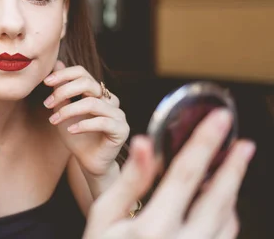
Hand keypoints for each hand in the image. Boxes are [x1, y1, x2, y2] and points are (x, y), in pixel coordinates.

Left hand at [44, 61, 128, 175]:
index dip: (64, 75)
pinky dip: (83, 124)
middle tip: (47, 103)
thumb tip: (57, 63)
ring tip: (54, 119)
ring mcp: (117, 114)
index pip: (82, 73)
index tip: (45, 82)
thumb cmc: (76, 136)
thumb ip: (62, 89)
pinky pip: (102, 122)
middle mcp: (109, 100)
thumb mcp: (64, 110)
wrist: (88, 162)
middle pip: (88, 83)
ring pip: (92, 103)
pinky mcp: (121, 129)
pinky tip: (70, 130)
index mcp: (97, 92)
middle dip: (63, 91)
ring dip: (69, 110)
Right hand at [83, 109, 254, 238]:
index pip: (185, 174)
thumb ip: (129, 181)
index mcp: (152, 228)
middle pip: (218, 198)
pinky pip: (225, 237)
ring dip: (231, 191)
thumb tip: (147, 144)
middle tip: (244, 143)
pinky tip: (218, 202)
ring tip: (230, 168)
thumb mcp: (103, 216)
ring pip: (227, 219)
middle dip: (234, 166)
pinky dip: (226, 215)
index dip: (204, 143)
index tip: (219, 120)